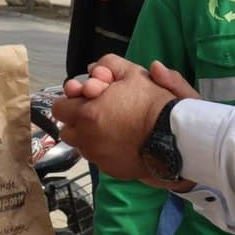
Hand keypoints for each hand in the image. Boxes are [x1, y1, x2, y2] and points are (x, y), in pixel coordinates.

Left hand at [55, 55, 190, 181]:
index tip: (87, 97)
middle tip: (96, 112)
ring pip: (81, 145)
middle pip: (67, 128)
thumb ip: (109, 64)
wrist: (175, 137)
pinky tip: (120, 140)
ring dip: (88, 135)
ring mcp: (98, 157)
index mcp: (86, 114)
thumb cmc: (153, 103)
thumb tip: (94, 68)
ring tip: (109, 127)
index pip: (59, 108)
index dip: (72, 100)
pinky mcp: (110, 170)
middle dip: (77, 119)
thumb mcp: (133, 73)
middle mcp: (87, 138)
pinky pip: (97, 157)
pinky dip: (103, 149)